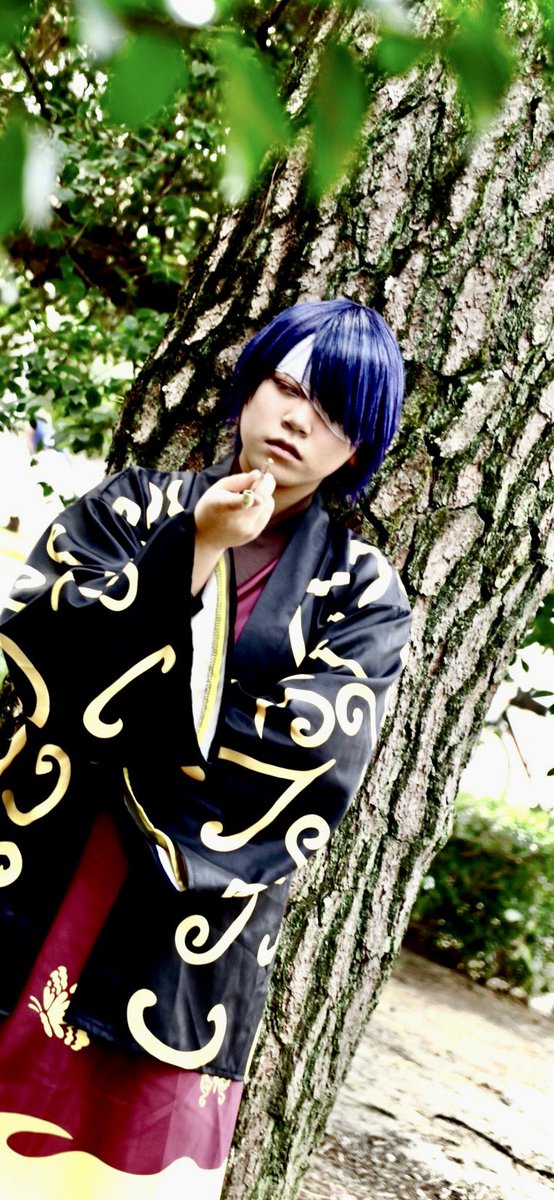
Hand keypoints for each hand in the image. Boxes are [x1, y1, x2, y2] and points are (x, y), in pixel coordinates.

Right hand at [192, 470, 275, 594]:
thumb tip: (259, 474)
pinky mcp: (253, 535)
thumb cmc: (210, 507)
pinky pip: (267, 514)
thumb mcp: (217, 489)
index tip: (258, 490)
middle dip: (265, 485)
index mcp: (221, 507)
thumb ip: (238, 480)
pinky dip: (264, 506)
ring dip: (265, 495)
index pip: (238, 503)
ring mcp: (246, 530)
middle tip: (257, 479)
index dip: (250, 495)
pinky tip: (251, 506)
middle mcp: (236, 521)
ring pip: (268, 505)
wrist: (205, 537)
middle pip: (263, 499)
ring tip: (249, 496)